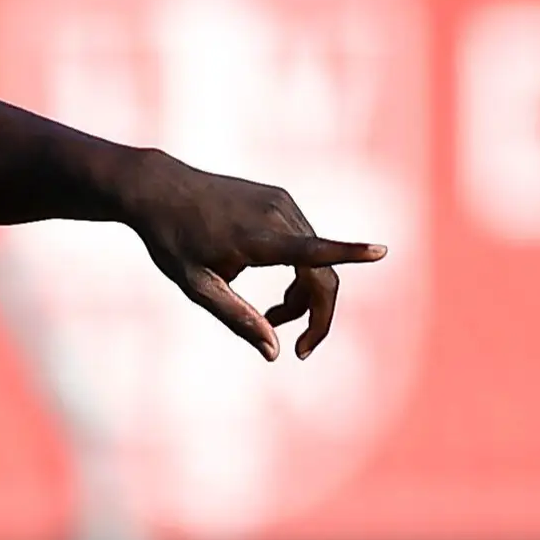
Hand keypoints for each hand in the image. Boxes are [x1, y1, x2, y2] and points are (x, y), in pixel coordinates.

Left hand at [110, 149, 388, 361]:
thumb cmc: (173, 241)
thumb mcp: (196, 286)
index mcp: (256, 237)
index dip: (348, 252)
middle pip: (321, 273)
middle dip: (316, 315)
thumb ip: (236, 318)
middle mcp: (277, 214)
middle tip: (297, 348)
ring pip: (316, 260)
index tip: (380, 251)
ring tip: (271, 315)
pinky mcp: (281, 199)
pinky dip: (299, 272)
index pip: (310, 250)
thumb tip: (275, 351)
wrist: (159, 188)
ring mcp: (282, 203)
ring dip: (304, 296)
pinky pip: (307, 242)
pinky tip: (275, 288)